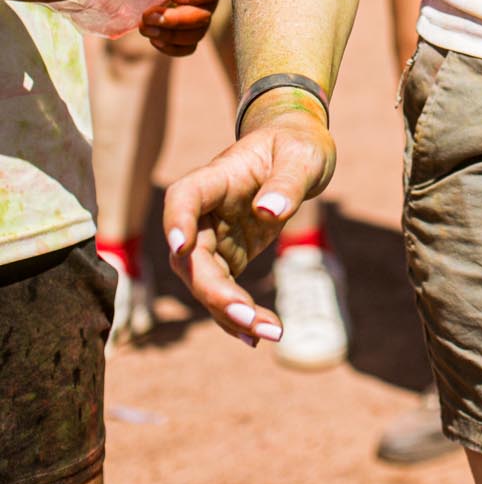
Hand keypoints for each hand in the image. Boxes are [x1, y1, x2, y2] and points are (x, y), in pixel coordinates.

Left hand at [135, 0, 229, 55]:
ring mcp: (195, 6)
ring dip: (172, 35)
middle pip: (208, 12)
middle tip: (149, 15)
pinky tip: (153, 39)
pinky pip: (187, 45)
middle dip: (179, 19)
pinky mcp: (181, 23)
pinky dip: (172, 47)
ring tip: (144, 26)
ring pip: (198, 31)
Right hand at [164, 107, 334, 344]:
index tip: (181, 247)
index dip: (177, 222)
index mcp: (217, 178)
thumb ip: (287, 182)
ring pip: (204, 282)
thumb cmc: (297, 147)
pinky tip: (257, 336)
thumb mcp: (303, 156)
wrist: (295, 154)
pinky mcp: (227, 256)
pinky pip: (222, 292)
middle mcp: (205, 212)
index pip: (184, 197)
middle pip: (191, 257)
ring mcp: (212, 237)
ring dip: (230, 313)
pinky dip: (236, 315)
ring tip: (270, 332)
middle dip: (215, 292)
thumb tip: (269, 211)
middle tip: (250, 318)